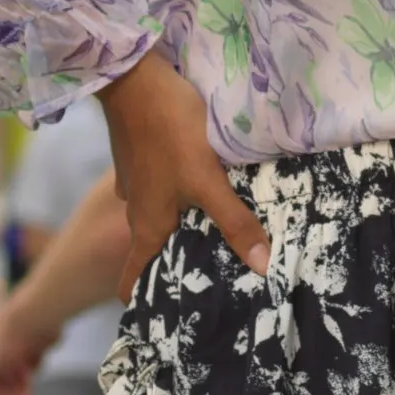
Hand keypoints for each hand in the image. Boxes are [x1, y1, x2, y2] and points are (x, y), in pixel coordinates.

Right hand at [97, 52, 267, 290]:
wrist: (133, 76)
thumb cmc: (169, 133)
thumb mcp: (208, 181)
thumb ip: (234, 222)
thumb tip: (262, 267)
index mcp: (147, 226)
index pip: (134, 279)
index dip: (145, 301)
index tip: (167, 318)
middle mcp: (136, 210)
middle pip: (152, 248)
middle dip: (177, 262)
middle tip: (214, 272)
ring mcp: (135, 182)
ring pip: (158, 215)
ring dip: (180, 224)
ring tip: (216, 227)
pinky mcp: (140, 156)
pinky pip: (160, 187)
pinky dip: (178, 193)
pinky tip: (202, 183)